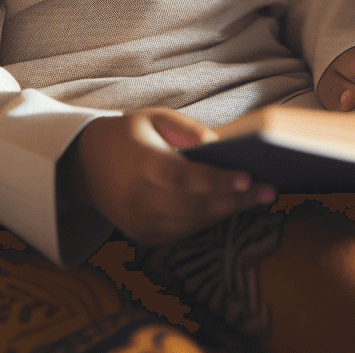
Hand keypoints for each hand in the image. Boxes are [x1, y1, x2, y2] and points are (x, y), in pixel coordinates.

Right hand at [69, 108, 275, 246]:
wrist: (87, 166)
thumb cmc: (129, 136)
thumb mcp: (152, 117)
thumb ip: (184, 128)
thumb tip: (216, 143)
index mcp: (138, 163)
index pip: (181, 176)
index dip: (214, 180)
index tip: (246, 177)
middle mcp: (136, 198)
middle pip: (192, 204)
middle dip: (233, 200)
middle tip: (268, 190)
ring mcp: (138, 221)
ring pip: (191, 222)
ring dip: (226, 211)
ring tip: (257, 197)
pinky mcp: (142, 235)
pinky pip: (183, 231)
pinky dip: (208, 219)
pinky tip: (230, 205)